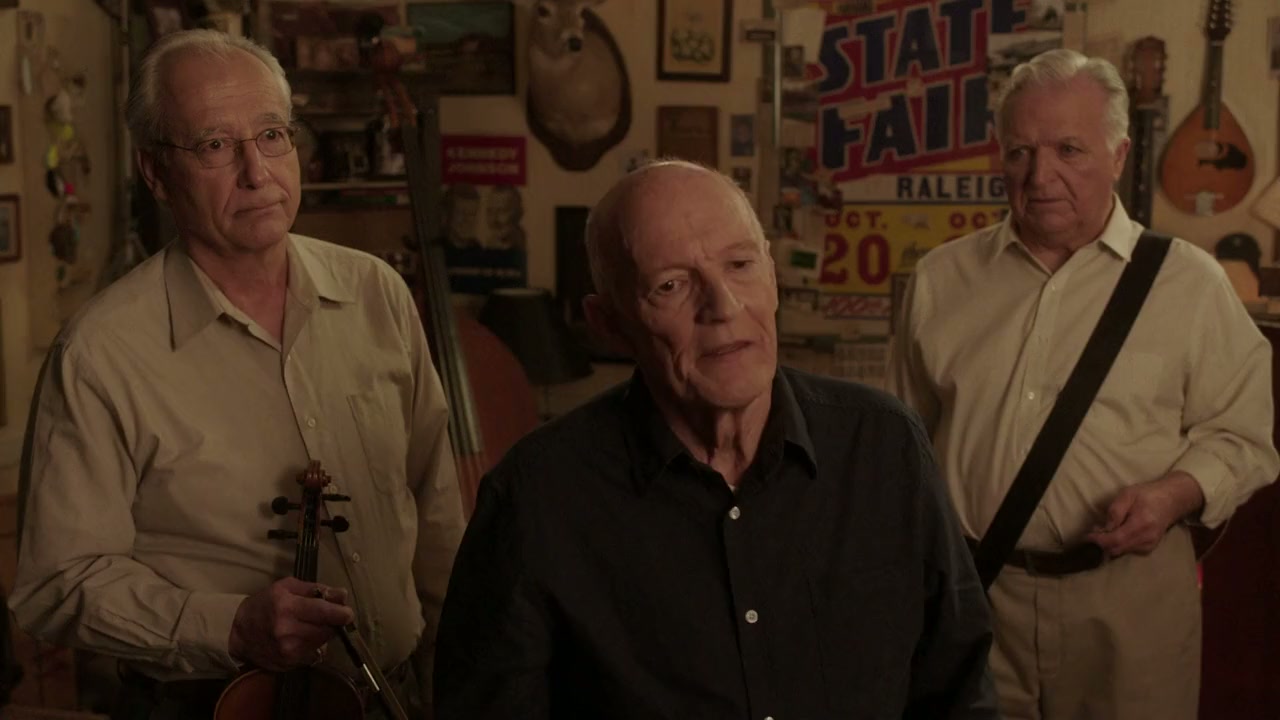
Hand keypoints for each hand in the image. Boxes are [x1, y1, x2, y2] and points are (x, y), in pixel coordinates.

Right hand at [228, 577, 354, 670]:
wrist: (239, 632)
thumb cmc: (265, 604)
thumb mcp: (287, 587)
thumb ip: (316, 589)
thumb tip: (342, 595)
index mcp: (287, 606)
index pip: (323, 612)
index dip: (341, 613)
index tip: (348, 613)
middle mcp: (287, 630)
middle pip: (326, 629)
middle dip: (333, 623)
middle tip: (329, 616)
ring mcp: (288, 650)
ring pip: (322, 642)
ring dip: (324, 634)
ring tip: (312, 625)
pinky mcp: (289, 663)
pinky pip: (314, 654)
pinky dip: (314, 645)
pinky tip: (304, 638)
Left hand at [1086, 472, 1204, 557]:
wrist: (1172, 500)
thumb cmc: (1147, 494)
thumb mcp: (1127, 495)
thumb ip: (1115, 512)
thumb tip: (1104, 528)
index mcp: (1141, 524)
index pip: (1115, 540)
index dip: (1098, 540)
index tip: (1086, 536)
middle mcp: (1146, 539)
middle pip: (1116, 549)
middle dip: (1101, 543)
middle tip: (1093, 531)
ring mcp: (1149, 545)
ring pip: (1120, 552)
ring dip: (1108, 544)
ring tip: (1103, 530)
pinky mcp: (1149, 548)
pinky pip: (1127, 550)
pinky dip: (1118, 545)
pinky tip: (1115, 533)